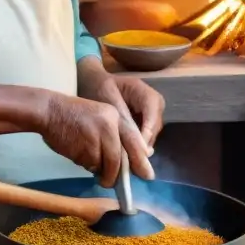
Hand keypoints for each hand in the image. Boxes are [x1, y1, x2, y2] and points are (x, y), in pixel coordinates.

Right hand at [40, 94, 131, 187]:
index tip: (147, 175)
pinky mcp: (85, 146)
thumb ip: (113, 136)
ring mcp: (98, 135)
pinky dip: (86, 165)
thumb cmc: (72, 116)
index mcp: (115, 115)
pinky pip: (90, 165)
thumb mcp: (98, 119)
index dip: (140, 159)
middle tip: (111, 183)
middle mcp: (110, 124)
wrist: (48, 110)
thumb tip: (129, 162)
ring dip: (98, 170)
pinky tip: (76, 152)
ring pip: (105, 164)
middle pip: (120, 158)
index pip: (133, 140)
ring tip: (84, 157)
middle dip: (117, 174)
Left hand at [77, 57, 163, 179]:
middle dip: (141, 146)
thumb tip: (139, 146)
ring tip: (122, 162)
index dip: (145, 136)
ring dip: (137, 148)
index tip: (136, 153)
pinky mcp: (142, 124)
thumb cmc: (99, 87)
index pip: (152, 118)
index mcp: (147, 95)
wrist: (91, 81)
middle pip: (153, 130)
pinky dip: (132, 146)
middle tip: (127, 162)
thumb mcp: (109, 101)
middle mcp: (153, 106)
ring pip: (149, 137)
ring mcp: (149, 115)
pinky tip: (120, 156)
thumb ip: (124, 121)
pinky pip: (142, 138)